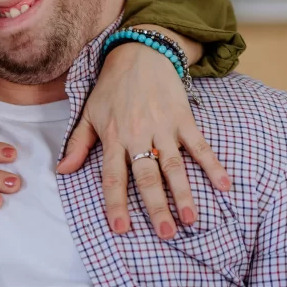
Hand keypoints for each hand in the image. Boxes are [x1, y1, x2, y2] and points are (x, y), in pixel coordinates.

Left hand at [56, 31, 230, 239]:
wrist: (139, 53)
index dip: (116, 204)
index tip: (121, 229)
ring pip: (174, 166)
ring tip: (190, 220)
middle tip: (166, 234)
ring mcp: (163, 127)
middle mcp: (138, 135)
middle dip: (156, 207)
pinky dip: (212, 165)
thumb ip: (78, 144)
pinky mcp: (183, 118)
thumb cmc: (111, 87)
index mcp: (114, 137)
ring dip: (184, 194)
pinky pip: (199, 145)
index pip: (113, 177)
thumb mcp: (88, 113)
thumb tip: (62, 171)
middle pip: (148, 177)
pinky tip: (224, 186)